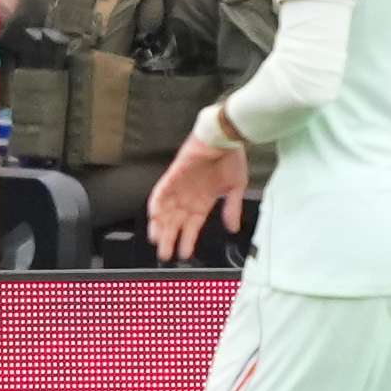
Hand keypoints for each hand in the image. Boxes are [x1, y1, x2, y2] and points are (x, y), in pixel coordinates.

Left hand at [144, 127, 246, 262]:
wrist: (225, 136)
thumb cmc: (231, 157)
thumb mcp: (236, 187)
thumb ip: (232, 208)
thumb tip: (232, 228)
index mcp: (203, 201)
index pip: (192, 226)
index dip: (187, 240)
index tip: (183, 254)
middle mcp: (189, 196)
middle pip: (175, 222)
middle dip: (169, 239)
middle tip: (164, 255)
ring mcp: (180, 186)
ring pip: (165, 210)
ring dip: (160, 225)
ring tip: (157, 240)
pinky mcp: (174, 174)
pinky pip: (161, 190)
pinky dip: (157, 202)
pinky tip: (154, 214)